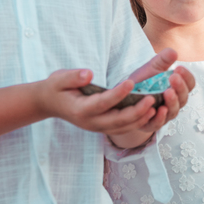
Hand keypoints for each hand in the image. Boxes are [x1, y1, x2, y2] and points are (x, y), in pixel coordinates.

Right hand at [40, 68, 161, 134]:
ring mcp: (97, 127)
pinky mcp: (102, 127)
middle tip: (152, 98)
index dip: (118, 94)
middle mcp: (90, 122)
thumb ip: (72, 77)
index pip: (102, 103)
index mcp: (80, 110)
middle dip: (136, 111)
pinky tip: (149, 113)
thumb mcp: (59, 78)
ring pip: (122, 128)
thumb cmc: (56, 88)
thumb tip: (88, 74)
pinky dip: (137, 123)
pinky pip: (122, 129)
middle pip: (117, 121)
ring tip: (155, 106)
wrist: (49, 103)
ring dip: (140, 119)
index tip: (132, 82)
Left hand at [120, 50, 195, 138]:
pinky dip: (160, 117)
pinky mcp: (151, 124)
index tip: (178, 68)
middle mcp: (174, 103)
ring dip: (172, 102)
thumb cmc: (143, 83)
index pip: (189, 84)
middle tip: (173, 77)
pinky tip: (159, 109)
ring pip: (173, 111)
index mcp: (177, 89)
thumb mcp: (151, 69)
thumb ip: (162, 60)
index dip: (187, 77)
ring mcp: (164, 115)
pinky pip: (158, 123)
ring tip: (167, 92)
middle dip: (180, 87)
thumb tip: (173, 51)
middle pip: (184, 98)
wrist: (124, 98)